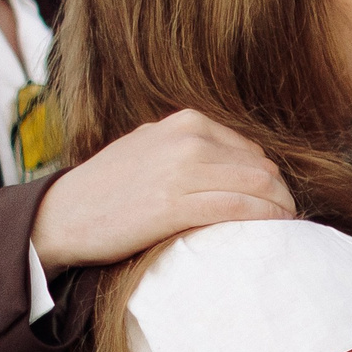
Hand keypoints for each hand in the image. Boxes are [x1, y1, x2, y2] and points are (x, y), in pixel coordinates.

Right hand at [30, 110, 293, 274]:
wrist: (62, 214)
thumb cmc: (109, 187)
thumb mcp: (152, 147)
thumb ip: (192, 147)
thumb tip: (241, 162)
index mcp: (186, 122)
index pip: (250, 149)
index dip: (269, 176)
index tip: (276, 197)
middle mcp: (187, 140)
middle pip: (261, 166)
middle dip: (280, 193)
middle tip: (289, 214)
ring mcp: (181, 171)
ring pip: (256, 186)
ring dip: (279, 207)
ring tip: (286, 223)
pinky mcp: (173, 205)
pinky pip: (236, 208)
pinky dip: (263, 218)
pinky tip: (273, 228)